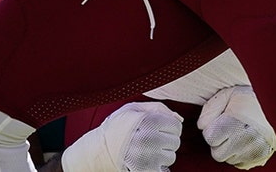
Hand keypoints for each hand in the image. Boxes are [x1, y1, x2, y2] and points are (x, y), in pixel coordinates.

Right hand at [60, 101, 182, 171]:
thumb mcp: (133, 109)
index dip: (168, 128)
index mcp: (148, 121)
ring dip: (161, 155)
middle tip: (148, 141)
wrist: (96, 153)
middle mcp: (149, 139)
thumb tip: (180, 119)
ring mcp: (148, 158)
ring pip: (171, 157)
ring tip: (144, 151)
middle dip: (164, 142)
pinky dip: (157, 167)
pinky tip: (145, 161)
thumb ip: (158, 108)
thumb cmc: (116, 129)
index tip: (156, 130)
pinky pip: (164, 171)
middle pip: (175, 142)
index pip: (176, 126)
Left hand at [198, 85, 275, 168]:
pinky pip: (240, 163)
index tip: (223, 120)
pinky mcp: (260, 157)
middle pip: (217, 153)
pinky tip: (246, 141)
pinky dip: (240, 154)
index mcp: (232, 124)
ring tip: (240, 132)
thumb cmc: (253, 98)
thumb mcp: (229, 94)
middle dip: (220, 142)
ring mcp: (252, 151)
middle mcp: (243, 141)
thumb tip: (201, 126)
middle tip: (231, 128)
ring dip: (230, 148)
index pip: (209, 137)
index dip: (214, 127)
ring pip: (229, 159)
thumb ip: (210, 108)